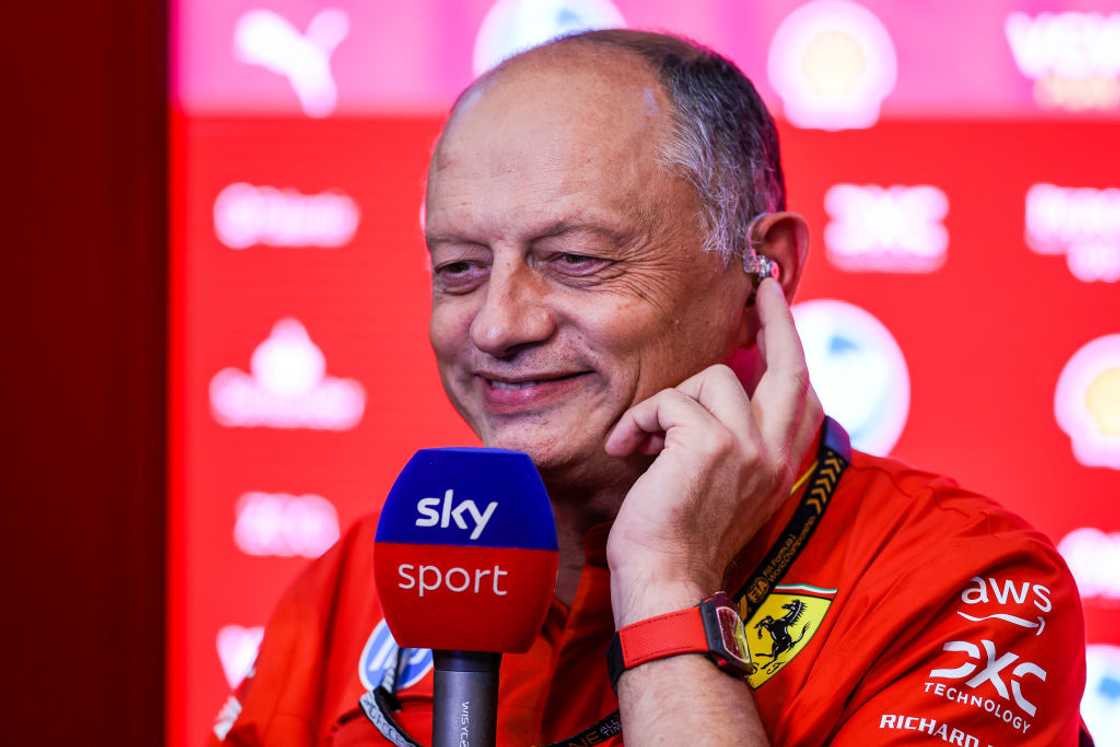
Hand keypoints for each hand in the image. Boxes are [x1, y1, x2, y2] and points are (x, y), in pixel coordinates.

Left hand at [604, 278, 821, 626]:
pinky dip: (639, 421)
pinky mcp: (712, 442)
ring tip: (643, 442)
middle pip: (791, 365)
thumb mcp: (724, 489)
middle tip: (761, 289)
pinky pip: (670, 400)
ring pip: (711, 378)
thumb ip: (734, 446)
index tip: (776, 312)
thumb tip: (714, 400)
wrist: (667, 583)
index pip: (802, 395)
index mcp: (779, 465)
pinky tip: (627, 451)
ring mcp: (750, 445)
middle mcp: (775, 452)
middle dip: (778, 319)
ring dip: (667, 405)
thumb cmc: (681, 542)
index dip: (792, 350)